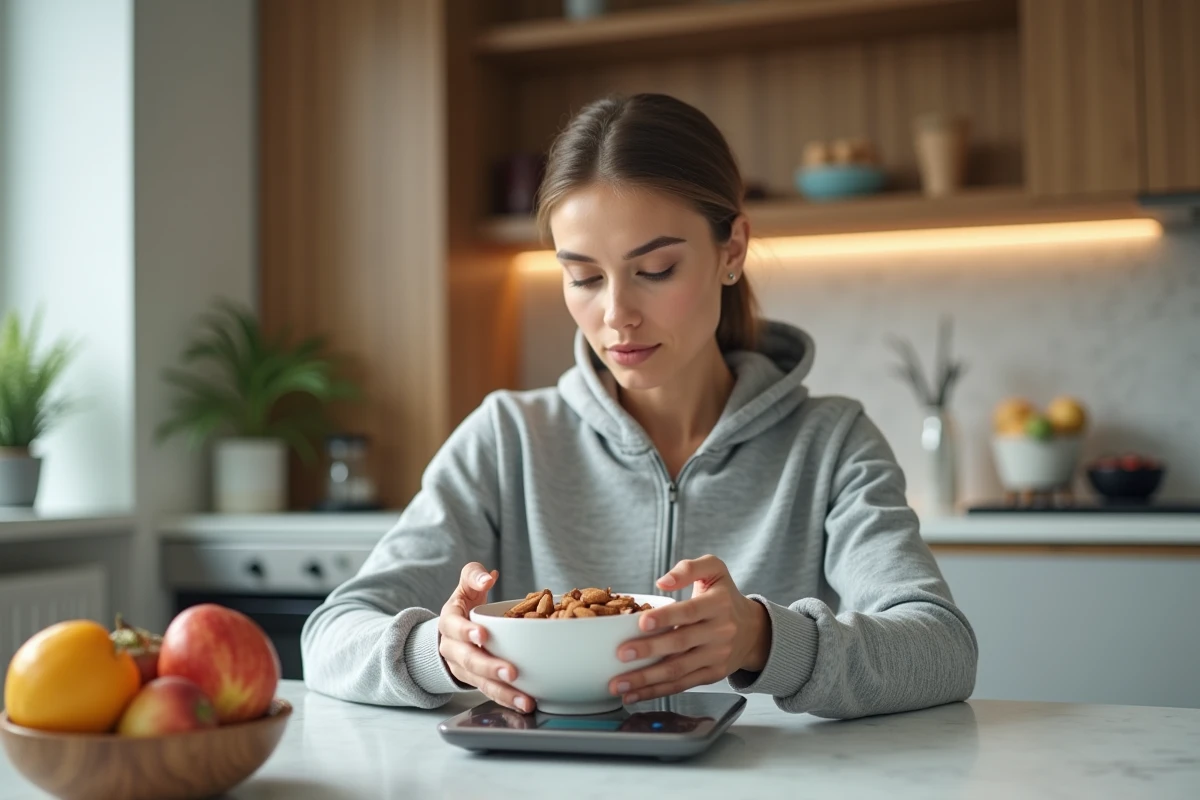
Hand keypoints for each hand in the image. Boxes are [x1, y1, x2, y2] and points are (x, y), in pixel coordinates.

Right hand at [437, 562, 533, 713]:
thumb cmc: (464, 604)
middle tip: (511, 672)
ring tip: (524, 700)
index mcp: (449, 621)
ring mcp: (462, 668)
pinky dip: (506, 700)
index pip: (453, 626)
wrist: (452, 631)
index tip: (482, 634)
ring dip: (502, 692)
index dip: (466, 631)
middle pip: (468, 660)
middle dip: (489, 667)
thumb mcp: (465, 584)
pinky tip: (524, 704)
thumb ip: (474, 575)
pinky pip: (489, 692)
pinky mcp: (475, 681)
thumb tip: (488, 577)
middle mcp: (452, 648)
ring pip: (479, 682)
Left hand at [608, 555, 770, 703]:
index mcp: (717, 604)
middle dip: (649, 650)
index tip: (642, 622)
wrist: (754, 630)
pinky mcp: (712, 675)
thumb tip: (663, 582)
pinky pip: (682, 684)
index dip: (666, 618)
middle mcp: (720, 632)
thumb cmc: (725, 597)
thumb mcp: (715, 570)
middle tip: (622, 654)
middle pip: (681, 644)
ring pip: (678, 670)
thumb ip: (689, 568)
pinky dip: (657, 691)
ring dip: (647, 679)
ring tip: (620, 683)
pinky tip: (635, 694)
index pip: (689, 612)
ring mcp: (716, 656)